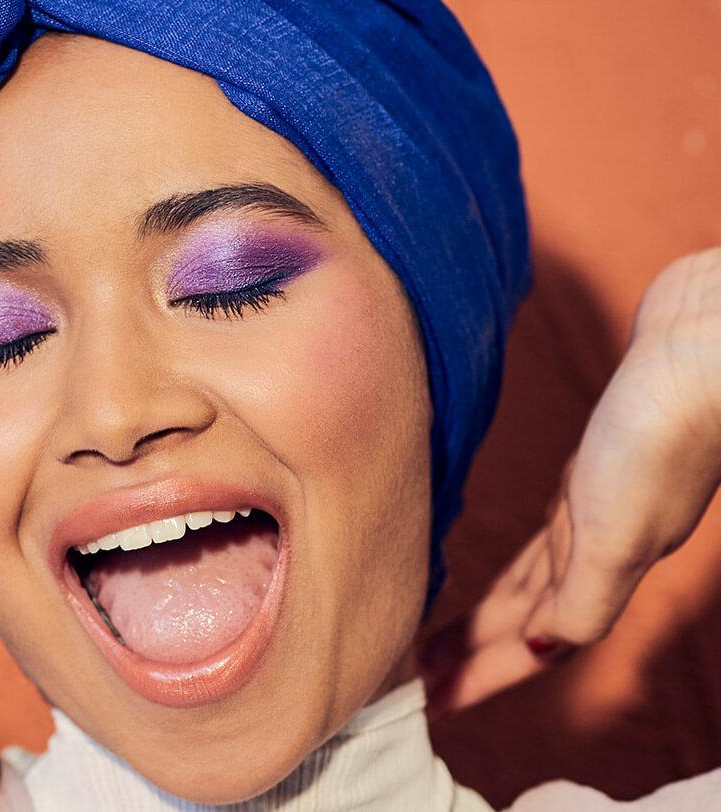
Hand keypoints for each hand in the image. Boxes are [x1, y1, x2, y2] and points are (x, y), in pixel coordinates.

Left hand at [421, 247, 720, 716]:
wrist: (702, 346)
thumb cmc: (659, 436)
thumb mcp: (617, 532)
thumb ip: (585, 596)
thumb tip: (542, 649)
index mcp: (598, 567)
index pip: (533, 640)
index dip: (485, 673)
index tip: (435, 701)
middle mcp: (596, 545)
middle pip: (525, 614)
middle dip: (478, 651)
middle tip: (422, 675)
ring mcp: (596, 508)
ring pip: (533, 579)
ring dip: (493, 611)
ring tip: (447, 631)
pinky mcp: (593, 467)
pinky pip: (545, 536)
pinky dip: (524, 559)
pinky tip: (509, 558)